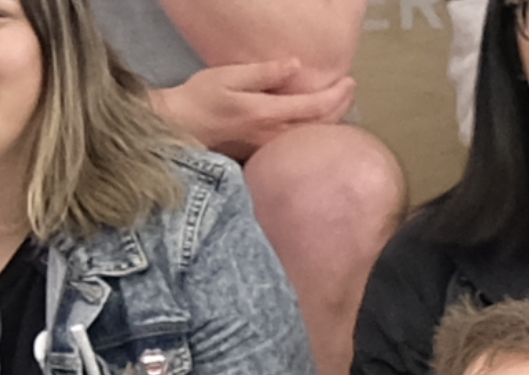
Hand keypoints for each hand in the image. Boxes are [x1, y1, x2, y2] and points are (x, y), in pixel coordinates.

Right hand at [150, 59, 355, 160]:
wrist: (178, 129)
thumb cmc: (200, 99)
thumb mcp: (229, 77)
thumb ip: (264, 73)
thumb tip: (295, 65)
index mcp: (267, 114)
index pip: (314, 107)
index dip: (336, 95)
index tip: (349, 82)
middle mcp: (272, 136)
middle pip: (319, 126)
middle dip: (340, 107)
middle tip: (350, 89)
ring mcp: (268, 150)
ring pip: (310, 138)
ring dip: (329, 121)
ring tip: (339, 104)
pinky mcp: (262, 156)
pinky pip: (296, 145)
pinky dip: (312, 132)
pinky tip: (315, 124)